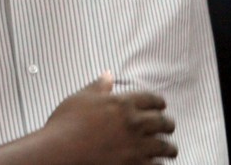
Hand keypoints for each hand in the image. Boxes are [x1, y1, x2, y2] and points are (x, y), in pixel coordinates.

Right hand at [42, 72, 176, 163]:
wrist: (59, 153)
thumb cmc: (65, 126)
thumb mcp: (80, 98)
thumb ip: (98, 87)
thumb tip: (107, 75)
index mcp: (123, 103)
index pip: (151, 99)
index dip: (158, 102)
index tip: (161, 105)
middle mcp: (134, 123)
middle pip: (162, 121)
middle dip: (168, 123)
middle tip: (169, 125)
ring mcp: (135, 146)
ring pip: (164, 146)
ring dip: (169, 147)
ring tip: (171, 148)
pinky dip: (158, 164)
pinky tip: (158, 163)